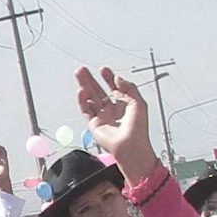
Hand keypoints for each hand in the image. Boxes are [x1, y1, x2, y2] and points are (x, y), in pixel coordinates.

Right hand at [75, 66, 157, 180]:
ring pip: (90, 98)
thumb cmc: (138, 129)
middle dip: (90, 80)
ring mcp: (102, 117)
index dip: (108, 78)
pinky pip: (86, 110)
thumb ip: (129, 88)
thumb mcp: (138, 103)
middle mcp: (111, 110)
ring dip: (84, 86)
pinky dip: (82, 101)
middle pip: (98, 91)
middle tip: (82, 70)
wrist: (131, 147)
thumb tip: (118, 78)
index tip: (103, 70)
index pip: (113, 88)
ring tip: (78, 74)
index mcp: (123, 105)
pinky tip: (80, 91)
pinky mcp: (94, 125)